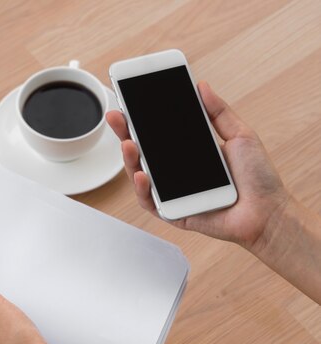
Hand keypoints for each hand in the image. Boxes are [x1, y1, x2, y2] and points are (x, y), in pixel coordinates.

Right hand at [107, 82, 320, 303]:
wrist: (269, 211)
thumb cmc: (258, 179)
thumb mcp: (240, 135)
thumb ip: (219, 112)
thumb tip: (202, 87)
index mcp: (188, 153)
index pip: (157, 133)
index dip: (140, 119)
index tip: (129, 102)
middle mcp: (175, 172)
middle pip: (142, 152)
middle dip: (126, 133)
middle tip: (117, 116)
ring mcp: (172, 193)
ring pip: (140, 175)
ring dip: (130, 159)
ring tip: (128, 144)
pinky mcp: (173, 213)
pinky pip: (150, 202)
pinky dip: (143, 189)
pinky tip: (143, 175)